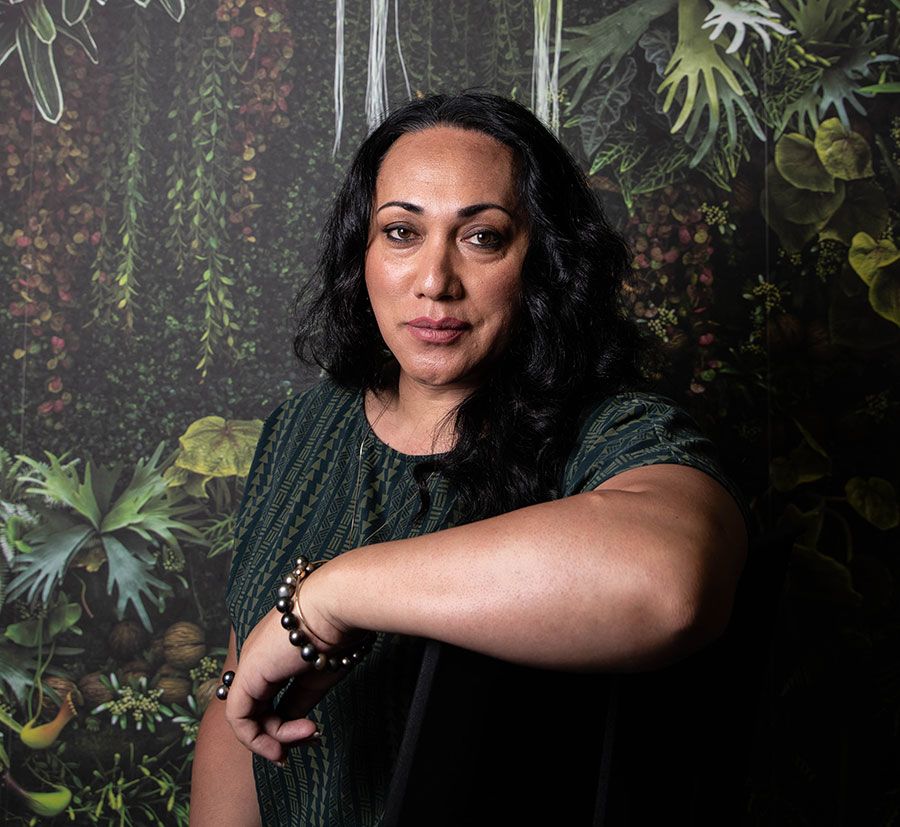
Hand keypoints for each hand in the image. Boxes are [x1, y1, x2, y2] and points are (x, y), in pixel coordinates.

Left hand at [222, 566, 364, 763]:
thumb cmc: (337, 632)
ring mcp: (249, 664)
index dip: (284, 723)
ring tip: (307, 734)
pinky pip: (238, 718)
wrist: (336, 606)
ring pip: (246, 716)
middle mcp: (257, 658)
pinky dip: (257, 739)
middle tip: (310, 739)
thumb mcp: (318, 674)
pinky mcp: (246, 673)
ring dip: (274, 738)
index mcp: (274, 653)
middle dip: (280, 734)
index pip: (268, 697)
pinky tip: (282, 744)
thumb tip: (289, 724)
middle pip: (257, 709)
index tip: (312, 734)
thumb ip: (299, 699)